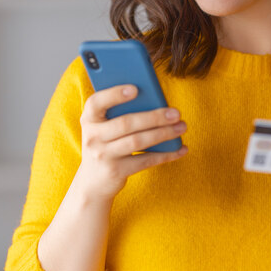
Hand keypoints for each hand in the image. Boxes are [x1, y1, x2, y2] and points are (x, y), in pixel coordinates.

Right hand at [74, 84, 187, 201]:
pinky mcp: (116, 171)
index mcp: (88, 119)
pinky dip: (166, 154)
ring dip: (163, 133)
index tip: (136, 89)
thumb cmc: (104, 144)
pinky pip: (145, 160)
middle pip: (126, 123)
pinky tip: (181, 148)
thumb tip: (154, 100)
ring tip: (181, 127)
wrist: (92, 182)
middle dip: (154, 117)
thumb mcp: (103, 127)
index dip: (114, 94)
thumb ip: (118, 112)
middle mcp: (92, 137)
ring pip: (137, 141)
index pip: (96, 103)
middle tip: (176, 113)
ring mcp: (103, 155)